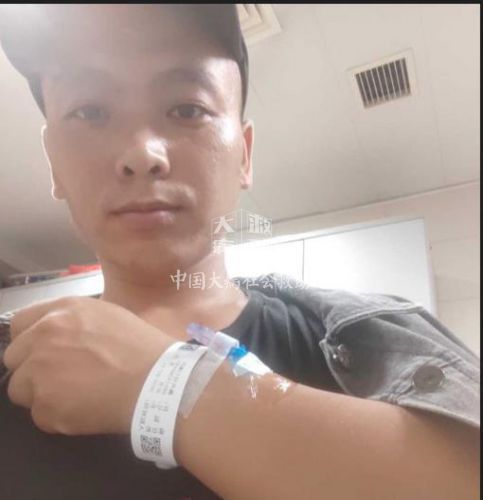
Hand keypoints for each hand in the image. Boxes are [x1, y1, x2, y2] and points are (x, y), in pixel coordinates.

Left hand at [3, 296, 174, 434]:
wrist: (158, 382)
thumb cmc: (141, 348)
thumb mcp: (108, 316)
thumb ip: (74, 322)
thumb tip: (57, 336)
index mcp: (62, 311)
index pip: (19, 324)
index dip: (29, 340)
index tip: (42, 352)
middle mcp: (43, 337)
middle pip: (13, 358)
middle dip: (32, 368)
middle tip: (62, 377)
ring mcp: (40, 372)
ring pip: (20, 389)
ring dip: (42, 394)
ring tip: (76, 395)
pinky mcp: (45, 406)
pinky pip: (40, 415)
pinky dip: (58, 416)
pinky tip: (87, 408)